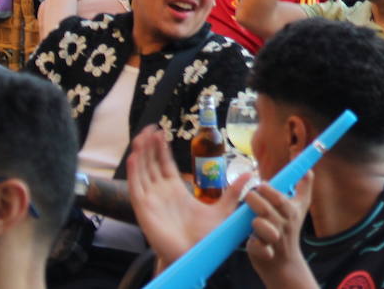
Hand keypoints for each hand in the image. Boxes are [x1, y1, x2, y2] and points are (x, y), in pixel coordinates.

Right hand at [127, 126, 246, 267]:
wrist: (194, 256)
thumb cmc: (203, 238)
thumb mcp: (222, 209)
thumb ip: (233, 191)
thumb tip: (250, 174)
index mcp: (176, 191)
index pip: (165, 164)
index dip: (161, 149)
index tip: (161, 132)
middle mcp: (161, 194)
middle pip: (151, 164)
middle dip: (149, 146)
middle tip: (150, 127)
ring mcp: (151, 200)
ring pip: (142, 172)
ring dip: (140, 154)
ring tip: (142, 136)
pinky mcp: (144, 210)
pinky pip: (136, 188)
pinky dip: (134, 172)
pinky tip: (134, 157)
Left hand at [244, 177, 315, 286]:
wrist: (285, 263)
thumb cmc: (290, 230)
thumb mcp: (301, 208)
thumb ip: (305, 187)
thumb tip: (308, 169)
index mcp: (292, 212)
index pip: (280, 198)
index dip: (268, 190)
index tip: (262, 184)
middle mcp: (284, 225)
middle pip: (266, 209)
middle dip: (255, 200)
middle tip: (250, 195)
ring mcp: (274, 240)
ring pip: (259, 225)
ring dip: (254, 221)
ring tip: (252, 219)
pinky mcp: (264, 253)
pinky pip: (256, 245)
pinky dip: (253, 243)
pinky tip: (253, 240)